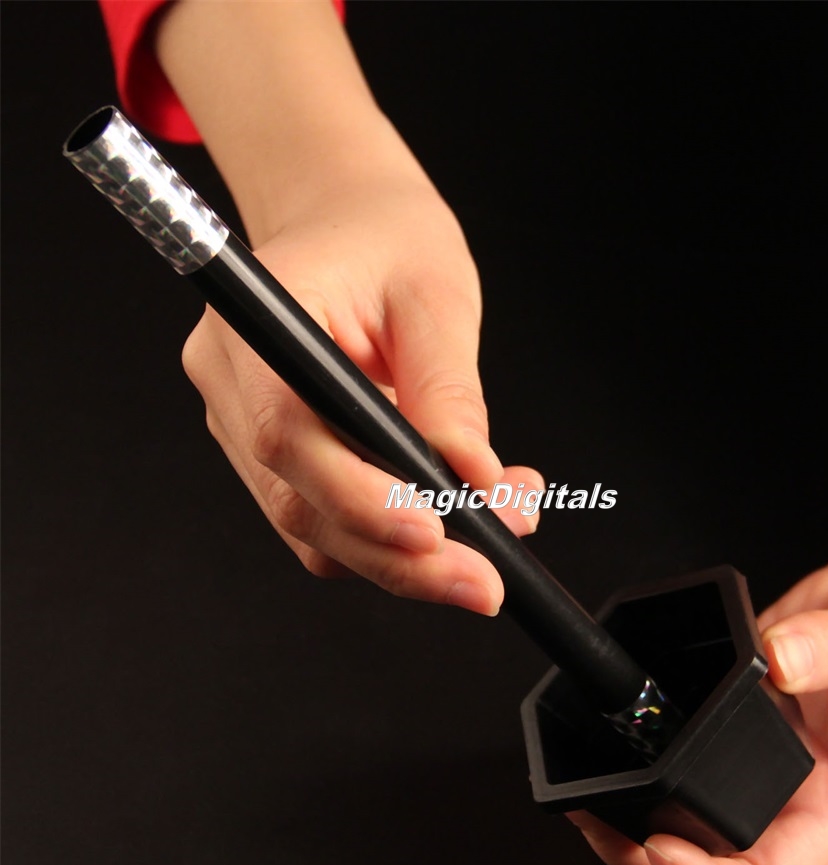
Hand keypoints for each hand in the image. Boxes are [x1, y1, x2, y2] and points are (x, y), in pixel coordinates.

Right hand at [181, 177, 541, 614]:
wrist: (346, 222)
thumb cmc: (386, 238)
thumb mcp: (436, 296)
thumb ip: (449, 393)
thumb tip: (474, 481)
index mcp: (259, 320)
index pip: (288, 435)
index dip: (360, 498)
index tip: (436, 532)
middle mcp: (232, 383)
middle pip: (302, 505)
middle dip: (400, 559)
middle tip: (485, 582)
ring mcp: (244, 426)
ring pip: (316, 529)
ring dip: (407, 557)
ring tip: (497, 534)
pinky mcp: (278, 456)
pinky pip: (329, 518)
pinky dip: (394, 535)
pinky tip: (462, 516)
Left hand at [571, 539, 827, 864]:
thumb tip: (777, 660)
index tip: (661, 856)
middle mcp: (790, 798)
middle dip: (643, 861)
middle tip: (599, 826)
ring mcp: (756, 766)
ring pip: (680, 820)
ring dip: (629, 818)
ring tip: (590, 794)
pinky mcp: (731, 725)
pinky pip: (676, 757)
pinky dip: (638, 759)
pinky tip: (616, 739)